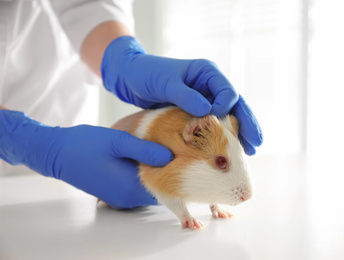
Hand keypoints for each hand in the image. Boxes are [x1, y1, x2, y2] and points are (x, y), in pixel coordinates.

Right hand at [0, 110, 172, 208]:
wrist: (55, 153)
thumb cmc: (84, 145)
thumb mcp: (118, 141)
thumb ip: (145, 149)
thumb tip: (170, 156)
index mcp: (130, 187)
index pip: (165, 187)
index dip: (177, 171)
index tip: (185, 154)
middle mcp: (127, 198)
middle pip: (158, 189)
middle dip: (169, 172)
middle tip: (176, 149)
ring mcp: (120, 197)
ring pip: (148, 187)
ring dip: (156, 172)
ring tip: (162, 150)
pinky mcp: (114, 192)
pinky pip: (137, 186)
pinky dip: (144, 174)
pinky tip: (144, 156)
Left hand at [101, 36, 262, 154]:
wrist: (131, 77)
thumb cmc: (147, 74)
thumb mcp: (165, 83)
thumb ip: (186, 96)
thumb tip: (208, 111)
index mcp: (207, 73)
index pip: (227, 92)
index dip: (225, 109)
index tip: (214, 122)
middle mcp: (210, 85)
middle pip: (235, 105)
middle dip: (247, 124)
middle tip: (256, 144)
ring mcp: (205, 98)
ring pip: (229, 116)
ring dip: (239, 133)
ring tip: (250, 152)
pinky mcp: (197, 110)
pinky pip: (214, 124)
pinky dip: (222, 136)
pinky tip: (230, 150)